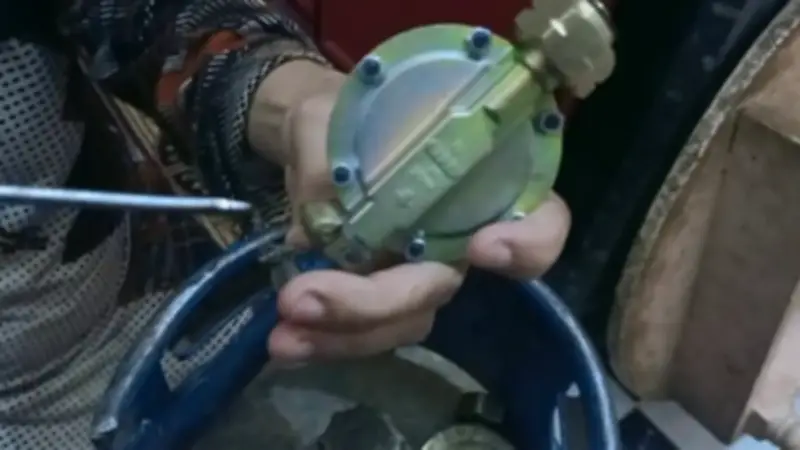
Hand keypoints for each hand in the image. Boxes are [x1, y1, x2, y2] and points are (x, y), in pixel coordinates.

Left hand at [250, 62, 569, 361]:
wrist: (313, 142)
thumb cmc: (342, 115)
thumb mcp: (327, 113)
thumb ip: (325, 153)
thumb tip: (319, 215)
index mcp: (477, 181)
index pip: (542, 220)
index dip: (529, 244)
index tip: (482, 246)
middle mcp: (459, 237)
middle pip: (443, 285)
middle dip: (377, 302)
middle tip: (304, 299)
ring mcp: (419, 273)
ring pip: (403, 321)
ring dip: (342, 335)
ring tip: (282, 335)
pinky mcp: (381, 298)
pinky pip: (366, 333)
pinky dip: (324, 342)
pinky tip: (284, 343)